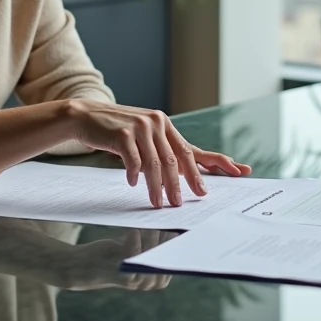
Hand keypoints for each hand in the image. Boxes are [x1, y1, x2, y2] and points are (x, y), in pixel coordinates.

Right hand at [65, 100, 251, 208]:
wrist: (85, 116)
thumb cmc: (115, 131)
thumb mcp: (142, 136)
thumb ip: (159, 150)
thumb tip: (178, 177)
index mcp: (165, 124)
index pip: (191, 149)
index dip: (214, 163)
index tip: (236, 172)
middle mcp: (156, 123)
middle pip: (175, 160)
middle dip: (180, 185)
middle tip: (181, 203)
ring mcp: (140, 127)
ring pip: (155, 164)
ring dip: (157, 187)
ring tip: (159, 202)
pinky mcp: (122, 134)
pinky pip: (133, 160)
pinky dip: (134, 174)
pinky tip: (131, 183)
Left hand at [74, 229, 175, 291]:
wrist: (86, 265)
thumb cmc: (115, 253)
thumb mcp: (139, 246)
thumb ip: (156, 239)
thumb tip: (175, 223)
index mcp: (154, 279)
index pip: (173, 264)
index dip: (178, 247)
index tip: (181, 231)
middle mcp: (146, 283)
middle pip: (164, 262)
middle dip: (167, 243)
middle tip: (168, 227)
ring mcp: (133, 280)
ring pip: (149, 259)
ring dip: (151, 241)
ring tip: (151, 227)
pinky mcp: (119, 274)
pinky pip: (131, 259)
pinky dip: (133, 244)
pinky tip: (134, 231)